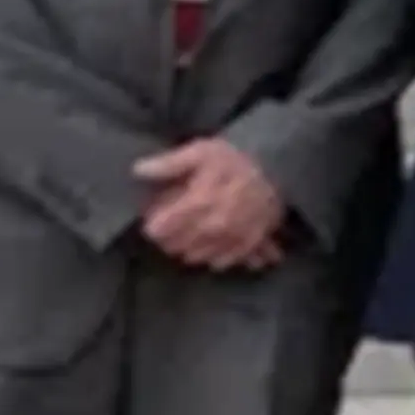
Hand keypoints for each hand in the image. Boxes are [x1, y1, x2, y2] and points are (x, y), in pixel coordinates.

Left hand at [129, 140, 286, 272]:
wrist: (277, 167)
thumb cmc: (233, 159)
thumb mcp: (199, 151)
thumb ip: (169, 163)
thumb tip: (137, 170)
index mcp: (199, 202)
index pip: (161, 228)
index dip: (152, 224)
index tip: (153, 217)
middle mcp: (215, 225)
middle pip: (175, 245)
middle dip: (167, 238)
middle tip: (170, 226)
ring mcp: (233, 238)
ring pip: (195, 256)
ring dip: (186, 248)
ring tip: (188, 235)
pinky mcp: (248, 246)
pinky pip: (221, 262)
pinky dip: (211, 257)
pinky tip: (209, 245)